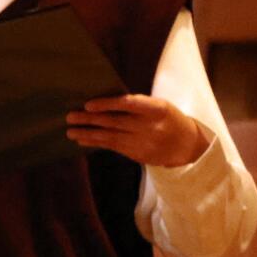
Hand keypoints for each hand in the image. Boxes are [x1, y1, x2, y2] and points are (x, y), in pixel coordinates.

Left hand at [66, 95, 211, 167]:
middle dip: (90, 120)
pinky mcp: (137, 154)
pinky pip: (112, 147)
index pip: (130, 104)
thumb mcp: (159, 107)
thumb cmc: (167, 119)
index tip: (88, 105)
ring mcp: (143, 142)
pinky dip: (95, 142)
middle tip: (70, 116)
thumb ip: (137, 105)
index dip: (108, 104)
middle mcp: (150, 126)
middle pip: (115, 122)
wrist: (187, 145)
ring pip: (110, 137)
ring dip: (88, 133)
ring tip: (70, 131)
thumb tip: (104, 102)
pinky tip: (82, 139)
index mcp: (157, 109)